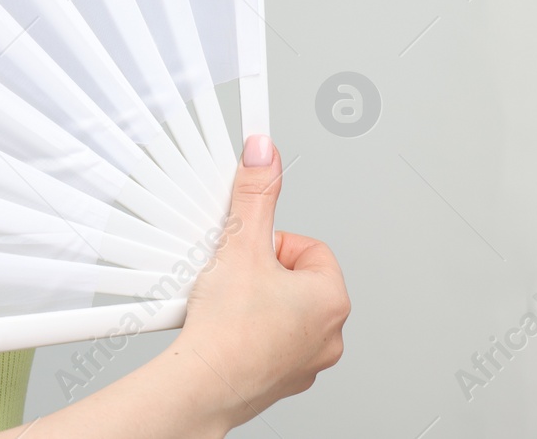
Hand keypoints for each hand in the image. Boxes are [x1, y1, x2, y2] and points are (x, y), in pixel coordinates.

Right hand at [173, 135, 349, 428]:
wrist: (205, 384)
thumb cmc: (230, 328)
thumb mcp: (240, 244)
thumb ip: (254, 195)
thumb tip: (265, 153)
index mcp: (330, 298)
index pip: (307, 248)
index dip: (270, 243)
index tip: (246, 251)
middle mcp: (329, 333)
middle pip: (294, 279)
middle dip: (260, 273)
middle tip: (233, 277)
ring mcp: (306, 360)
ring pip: (281, 311)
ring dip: (254, 302)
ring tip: (226, 304)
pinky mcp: (281, 378)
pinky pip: (268, 341)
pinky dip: (246, 332)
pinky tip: (222, 329)